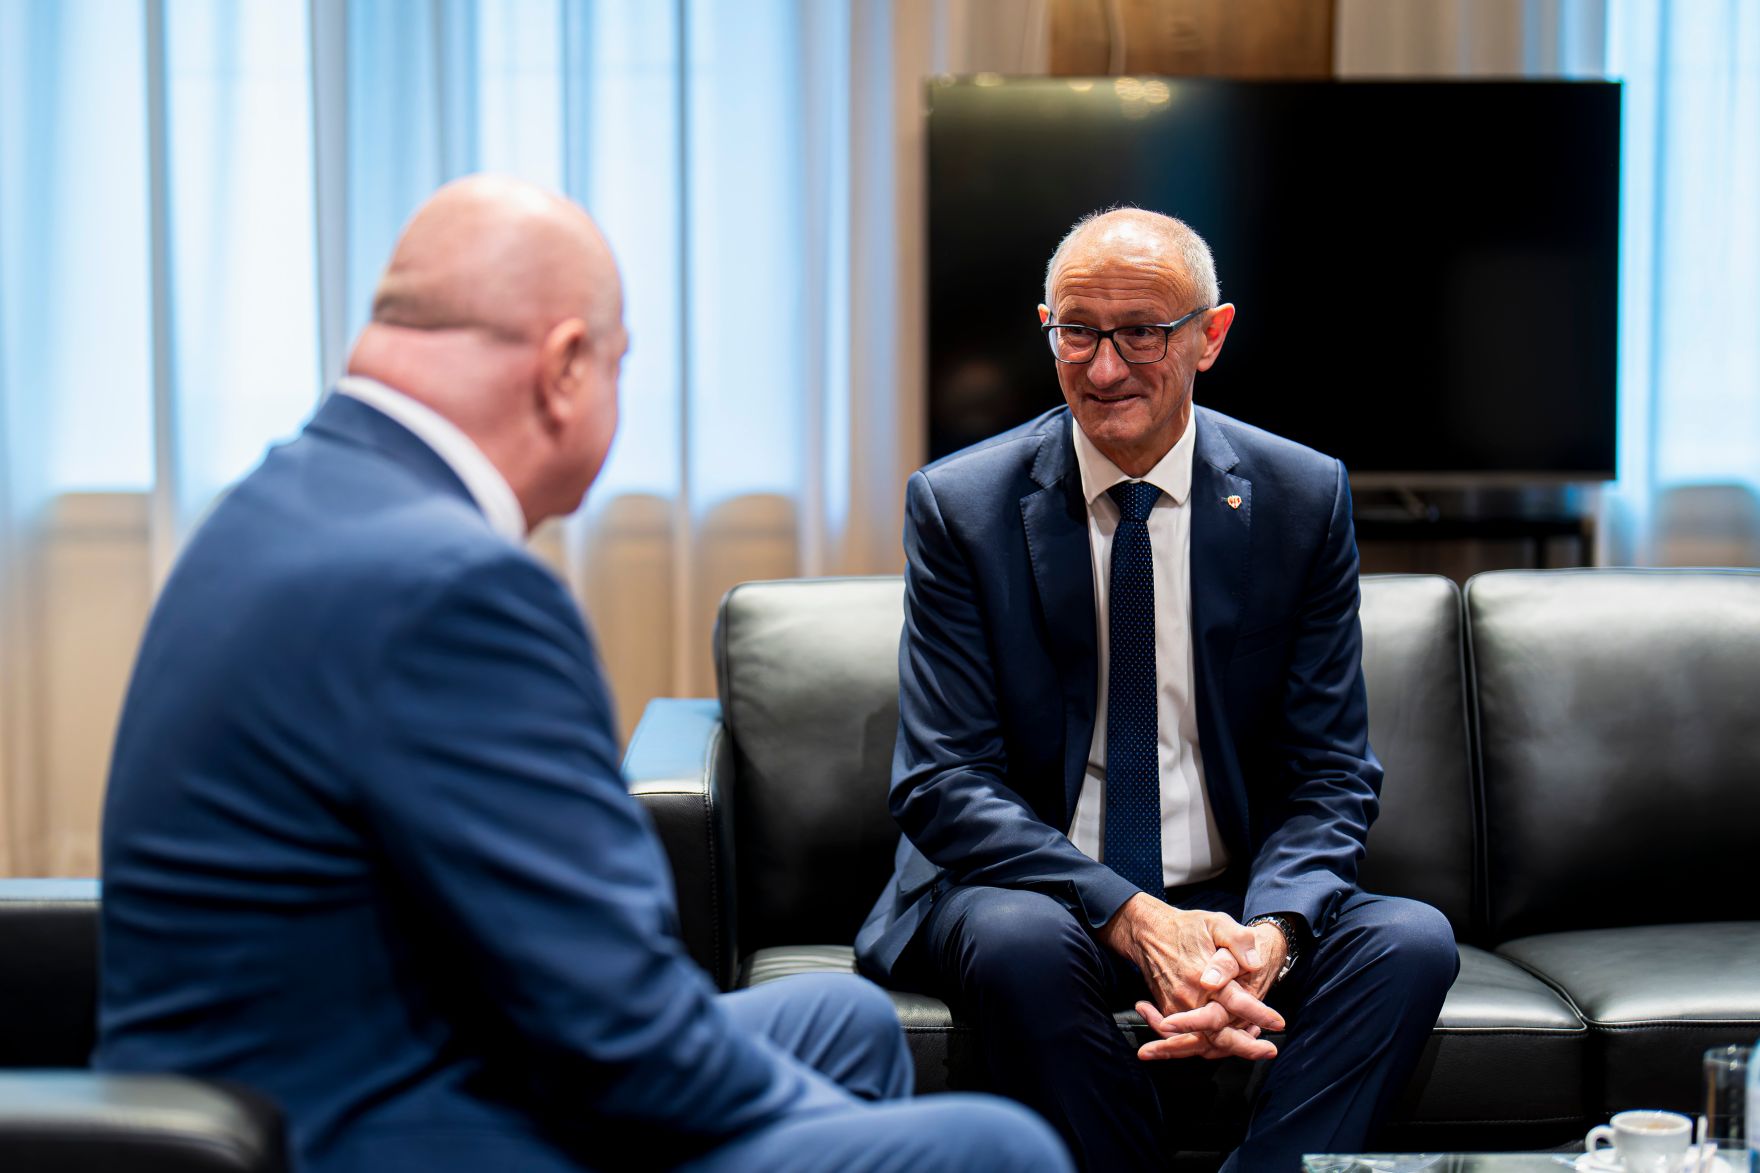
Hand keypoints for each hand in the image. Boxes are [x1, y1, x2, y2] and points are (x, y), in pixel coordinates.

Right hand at [1134, 922, 1288, 1060]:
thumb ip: (1238, 940)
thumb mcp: (1216, 922)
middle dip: (1245, 1046)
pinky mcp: (1168, 1011)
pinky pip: (1187, 1038)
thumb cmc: (1185, 927)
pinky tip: (1226, 1041)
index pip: (1236, 1002)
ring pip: (1203, 1041)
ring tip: (1253, 1048)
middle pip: (1218, 1033)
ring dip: (1227, 1049)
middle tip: (1269, 1050)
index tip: (1279, 1022)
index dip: (1260, 1014)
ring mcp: (1176, 1007)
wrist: (1147, 932)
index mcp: (1202, 975)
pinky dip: (1207, 1045)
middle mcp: (1188, 997)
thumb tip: (1254, 963)